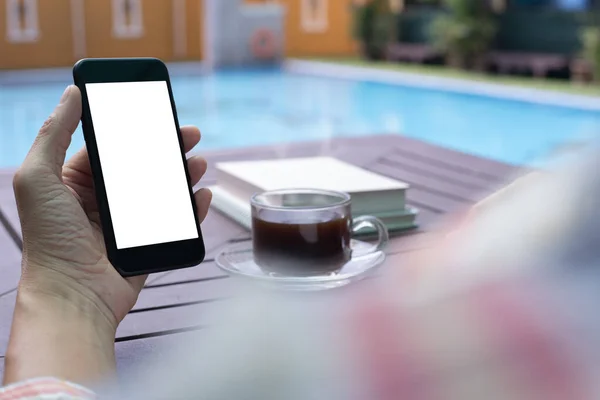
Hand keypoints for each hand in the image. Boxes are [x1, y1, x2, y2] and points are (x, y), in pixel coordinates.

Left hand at [13, 85, 211, 327]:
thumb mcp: (38, 178)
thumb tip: (71, 94)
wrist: (74, 296)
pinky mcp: (148, 243)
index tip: (155, 111)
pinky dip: (192, 208)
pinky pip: (176, 221)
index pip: (112, 147)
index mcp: (76, 181)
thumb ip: (54, 134)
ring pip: (164, 190)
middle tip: (189, 134)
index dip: (134, 127)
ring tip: (198, 163)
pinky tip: (201, 196)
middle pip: (144, 165)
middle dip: (168, 148)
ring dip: (184, 174)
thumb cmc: (50, 241)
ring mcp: (128, 223)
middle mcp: (103, 200)